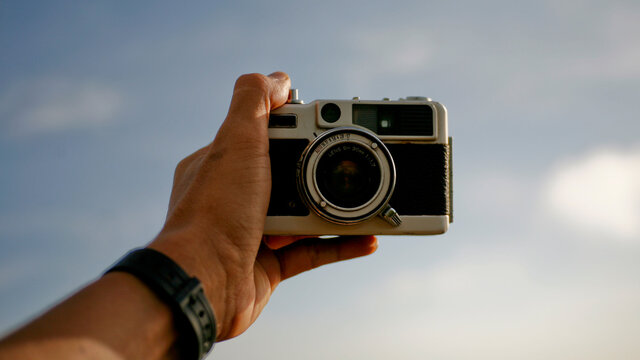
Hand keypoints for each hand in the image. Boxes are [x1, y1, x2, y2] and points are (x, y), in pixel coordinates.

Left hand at [150, 72, 377, 340]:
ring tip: (372, 200)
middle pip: (292, 174)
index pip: (267, 134)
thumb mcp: (234, 142)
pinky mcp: (270, 265)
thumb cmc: (215, 213)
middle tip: (357, 164)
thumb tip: (279, 79)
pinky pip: (313, 251)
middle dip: (325, 170)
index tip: (332, 124)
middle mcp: (235, 196)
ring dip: (339, 209)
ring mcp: (252, 231)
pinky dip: (341, 245)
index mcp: (222, 163)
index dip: (301, 127)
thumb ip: (254, 102)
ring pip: (305, 214)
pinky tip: (368, 238)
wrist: (204, 285)